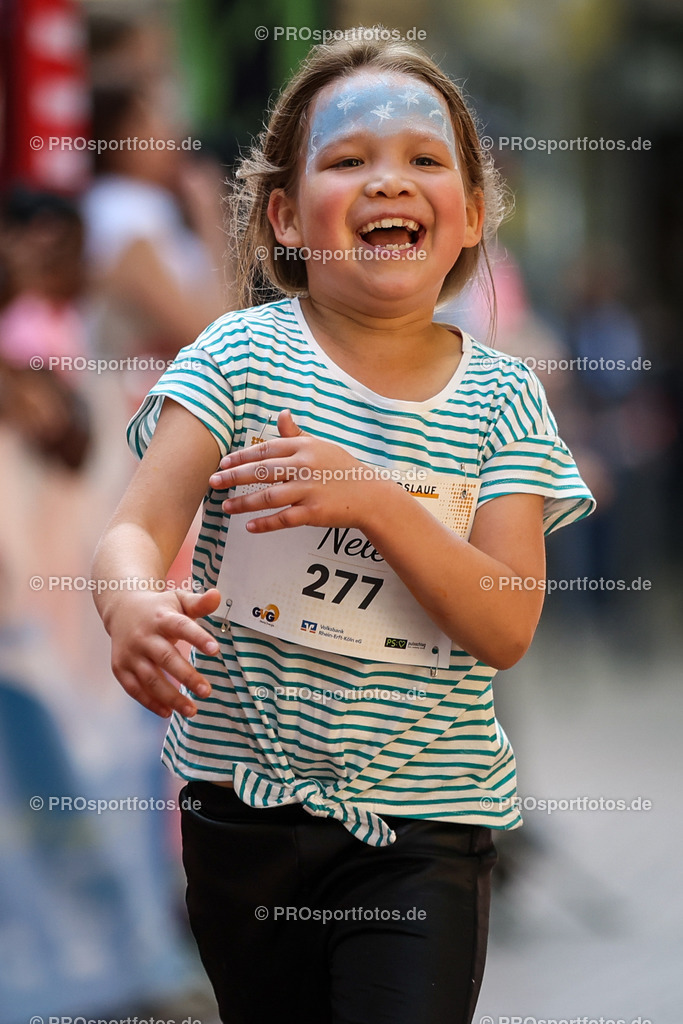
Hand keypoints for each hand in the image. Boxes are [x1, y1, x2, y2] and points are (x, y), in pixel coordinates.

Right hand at [108, 587, 221, 718]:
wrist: (121, 608)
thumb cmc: (158, 608)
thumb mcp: (178, 600)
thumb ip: (199, 603)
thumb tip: (217, 595)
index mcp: (162, 618)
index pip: (182, 627)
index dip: (198, 638)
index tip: (216, 650)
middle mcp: (144, 636)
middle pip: (166, 658)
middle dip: (187, 676)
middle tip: (206, 691)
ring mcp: (130, 653)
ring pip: (150, 678)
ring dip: (171, 697)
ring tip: (192, 710)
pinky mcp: (120, 667)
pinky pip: (134, 688)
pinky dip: (150, 702)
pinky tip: (167, 712)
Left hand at [209, 409, 381, 532]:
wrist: (370, 495)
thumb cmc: (341, 469)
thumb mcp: (320, 447)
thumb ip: (296, 435)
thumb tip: (282, 414)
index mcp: (304, 448)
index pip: (265, 450)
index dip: (241, 457)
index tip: (223, 463)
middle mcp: (305, 466)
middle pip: (262, 471)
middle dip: (234, 477)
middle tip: (213, 483)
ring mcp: (310, 490)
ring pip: (269, 496)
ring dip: (244, 502)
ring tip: (226, 507)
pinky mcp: (314, 512)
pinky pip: (284, 518)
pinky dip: (266, 523)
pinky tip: (250, 526)